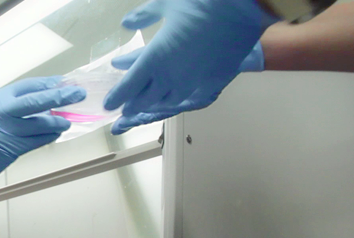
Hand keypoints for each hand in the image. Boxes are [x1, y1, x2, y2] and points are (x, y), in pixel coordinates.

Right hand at [0, 77, 85, 201]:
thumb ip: (14, 106)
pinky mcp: (8, 148)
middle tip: (78, 93)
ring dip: (57, 122)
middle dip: (59, 96)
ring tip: (68, 120)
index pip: (27, 86)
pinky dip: (48, 137)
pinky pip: (35, 141)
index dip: (49, 83)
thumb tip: (47, 100)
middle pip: (35, 101)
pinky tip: (56, 134)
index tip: (67, 82)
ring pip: (38, 123)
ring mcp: (3, 130)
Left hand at [105, 0, 277, 133]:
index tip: (109, 104)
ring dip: (154, 105)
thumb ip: (143, 16)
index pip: (129, 86)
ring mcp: (195, 82)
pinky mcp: (214, 82)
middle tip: (124, 109)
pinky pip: (193, 99)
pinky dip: (181, 102)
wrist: (244, 8)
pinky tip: (177, 101)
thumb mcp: (165, 4)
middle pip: (146, 100)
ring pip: (168, 103)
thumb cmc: (202, 2)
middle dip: (132, 106)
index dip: (117, 97)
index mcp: (155, 59)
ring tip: (145, 106)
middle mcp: (172, 77)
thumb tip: (127, 24)